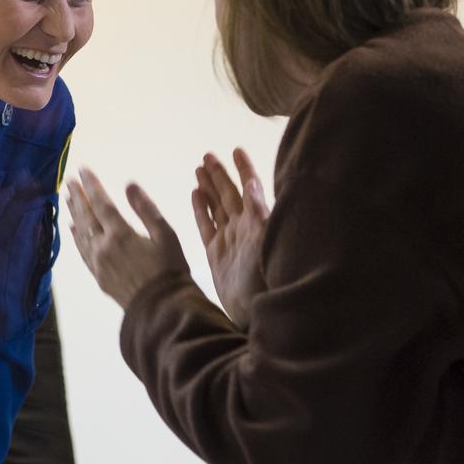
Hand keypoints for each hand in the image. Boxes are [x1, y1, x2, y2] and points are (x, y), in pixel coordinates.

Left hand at [66, 167, 190, 308]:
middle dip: (78, 197)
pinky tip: (73, 229)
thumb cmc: (170, 269)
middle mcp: (103, 247)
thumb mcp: (166, 235)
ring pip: (81, 234)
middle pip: (86, 217)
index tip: (83, 170)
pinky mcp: (98, 277)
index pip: (101, 203)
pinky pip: (82, 252)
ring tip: (68, 199)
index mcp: (120, 234)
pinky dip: (76, 237)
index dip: (91, 185)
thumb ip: (145, 209)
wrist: (163, 308)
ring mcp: (98, 263)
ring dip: (74, 214)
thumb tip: (129, 185)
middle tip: (70, 181)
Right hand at [192, 148, 270, 329]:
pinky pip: (206, 226)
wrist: (256, 313)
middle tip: (207, 156)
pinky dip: (200, 209)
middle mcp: (243, 228)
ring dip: (208, 188)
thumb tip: (252, 183)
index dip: (244, 169)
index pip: (250, 188)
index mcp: (257, 222)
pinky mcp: (216, 254)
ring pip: (216, 207)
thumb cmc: (268, 281)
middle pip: (229, 194)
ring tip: (199, 168)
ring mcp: (229, 240)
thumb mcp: (265, 243)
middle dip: (220, 174)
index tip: (236, 150)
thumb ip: (259, 213)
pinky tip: (194, 194)